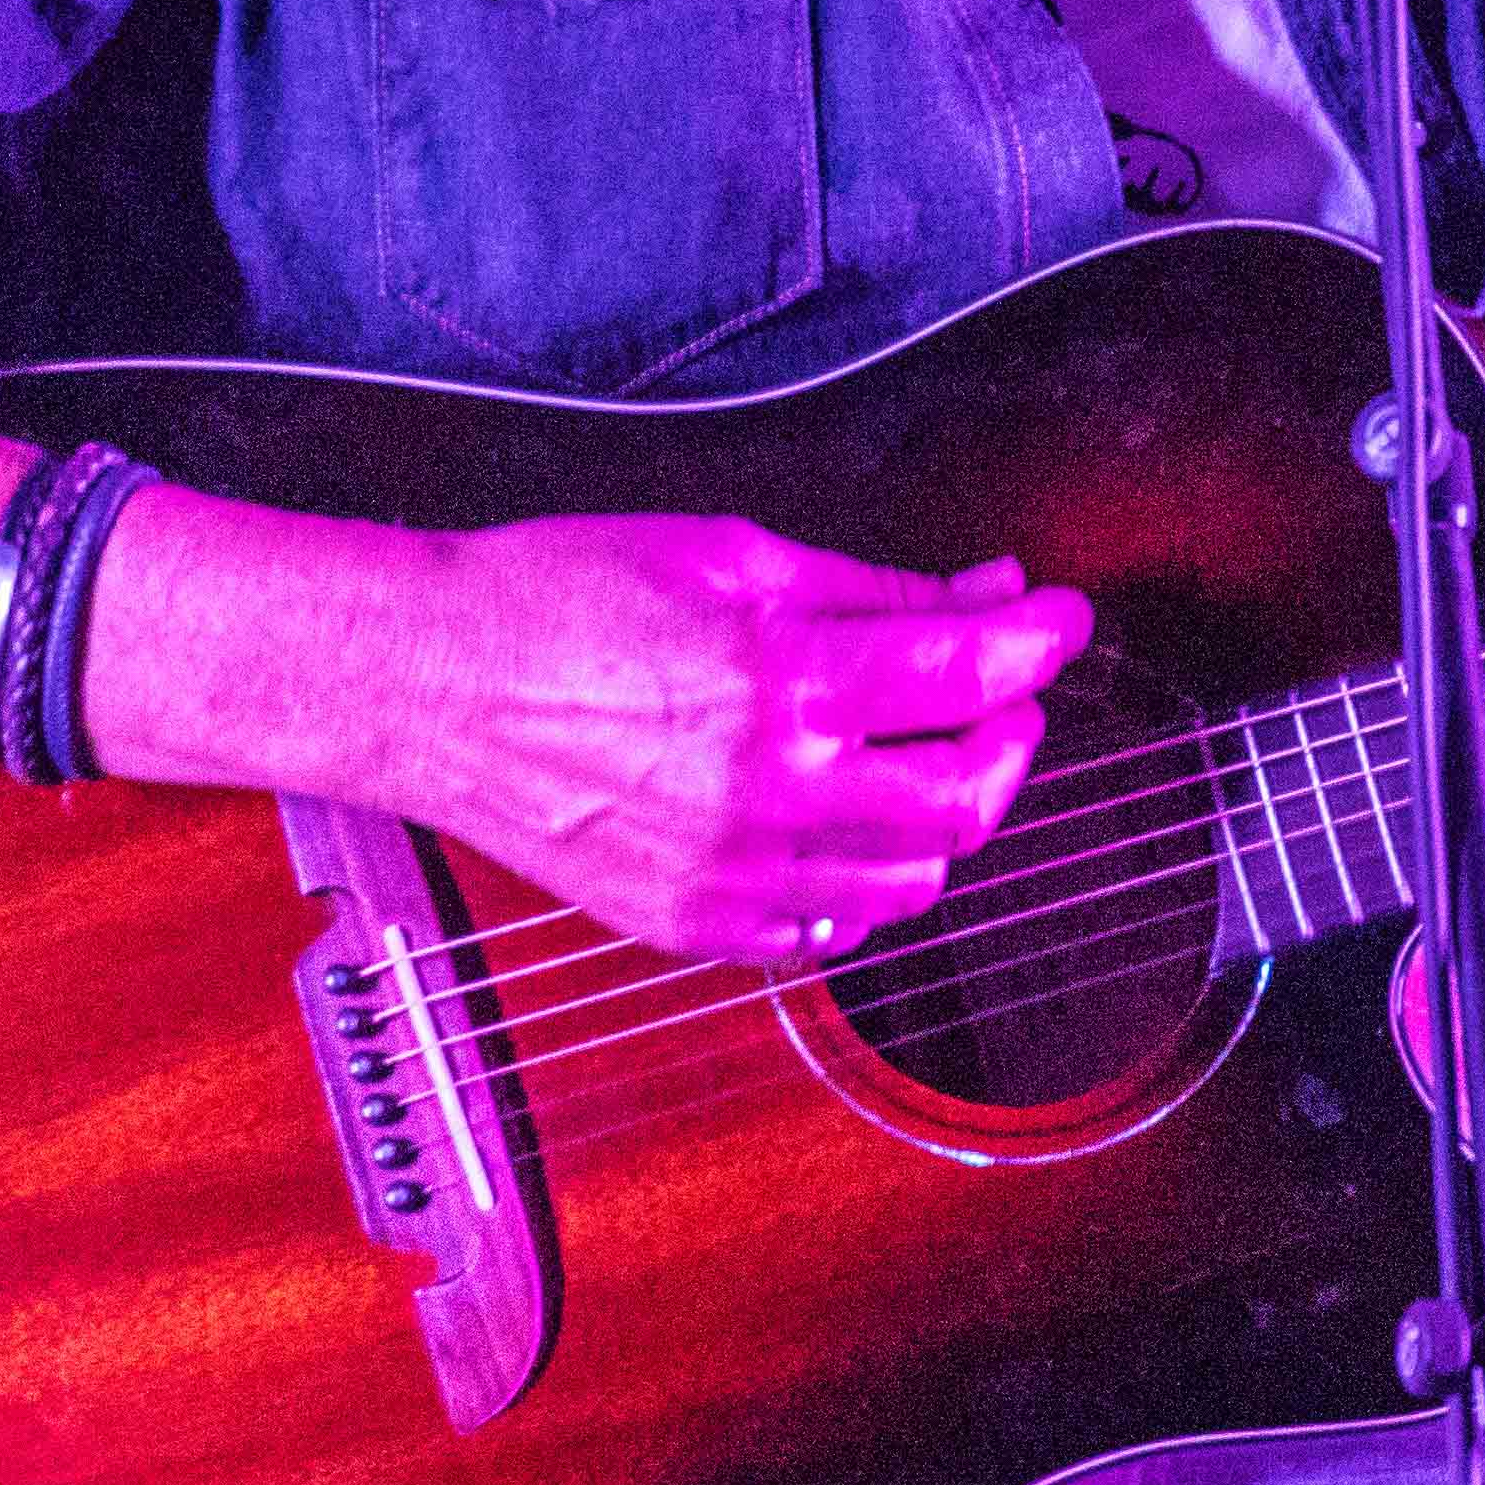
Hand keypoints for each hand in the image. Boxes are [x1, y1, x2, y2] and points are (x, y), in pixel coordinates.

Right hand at [359, 514, 1087, 966]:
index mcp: (783, 682)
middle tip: (1001, 695)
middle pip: (966, 798)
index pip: (967, 674)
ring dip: (943, 814)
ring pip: (911, 879)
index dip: (1038, 641)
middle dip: (1009, 738)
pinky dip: (860, 880)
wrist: (429, 685)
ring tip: (919, 755)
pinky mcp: (691, 924)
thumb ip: (872, 593)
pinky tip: (838, 822)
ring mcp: (731, 873)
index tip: (1054, 622)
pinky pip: (825, 927)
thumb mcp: (730, 557)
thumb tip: (983, 600)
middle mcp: (770, 791)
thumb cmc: (558, 601)